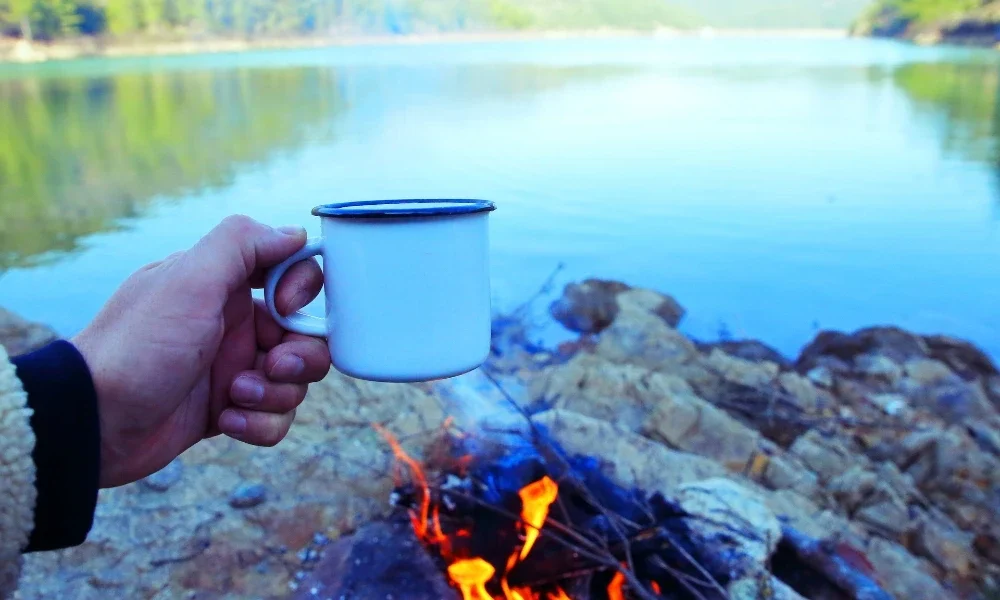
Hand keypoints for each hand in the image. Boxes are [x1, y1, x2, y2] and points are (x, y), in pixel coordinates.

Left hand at [72, 215, 330, 487]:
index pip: (292, 273)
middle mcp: (233, 326)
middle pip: (305, 336)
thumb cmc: (137, 347)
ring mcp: (232, 370)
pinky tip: (226, 422)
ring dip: (276, 394)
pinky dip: (260, 424)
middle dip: (300, 357)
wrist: (93, 422)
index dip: (302, 292)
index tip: (283, 308)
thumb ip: (241, 244)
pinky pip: (274, 418)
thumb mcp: (188, 281)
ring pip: (295, 381)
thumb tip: (294, 233)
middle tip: (273, 367)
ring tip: (235, 398)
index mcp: (224, 287)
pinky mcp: (229, 412)